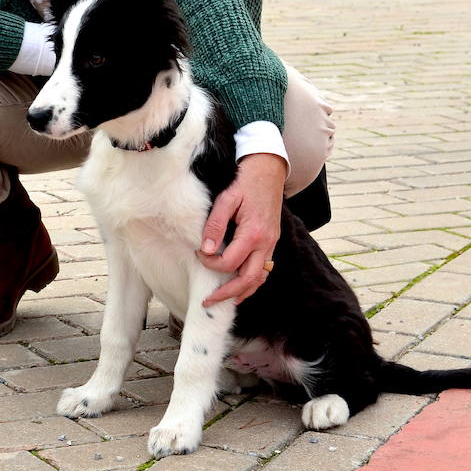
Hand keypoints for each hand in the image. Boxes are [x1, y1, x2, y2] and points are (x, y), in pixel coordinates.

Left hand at [196, 153, 285, 305]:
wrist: (269, 169)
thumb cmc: (246, 181)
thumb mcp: (227, 198)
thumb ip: (215, 225)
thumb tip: (205, 249)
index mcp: (253, 233)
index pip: (230, 262)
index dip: (211, 263)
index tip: (198, 254)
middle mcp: (266, 243)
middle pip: (248, 280)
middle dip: (227, 294)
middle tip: (208, 301)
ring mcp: (272, 244)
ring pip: (260, 279)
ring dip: (242, 292)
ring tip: (224, 300)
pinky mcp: (272, 242)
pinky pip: (264, 269)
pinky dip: (252, 281)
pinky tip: (240, 285)